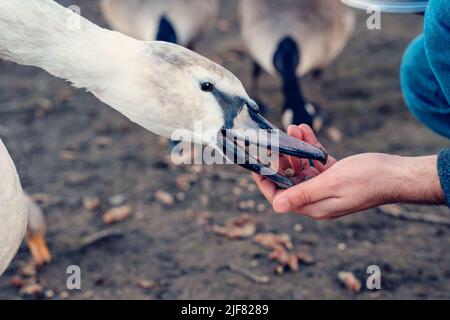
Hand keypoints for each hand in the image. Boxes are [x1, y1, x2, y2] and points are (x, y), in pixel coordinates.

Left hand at [253, 125, 444, 219]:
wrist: (397, 175)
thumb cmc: (367, 180)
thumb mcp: (331, 184)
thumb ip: (302, 194)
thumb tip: (276, 206)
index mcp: (314, 206)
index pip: (280, 197)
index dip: (266, 181)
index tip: (257, 164)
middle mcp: (318, 199)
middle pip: (289, 180)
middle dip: (281, 160)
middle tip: (275, 142)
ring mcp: (327, 188)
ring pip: (302, 168)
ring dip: (296, 149)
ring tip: (292, 129)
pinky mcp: (336, 176)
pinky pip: (316, 162)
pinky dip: (310, 148)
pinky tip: (305, 131)